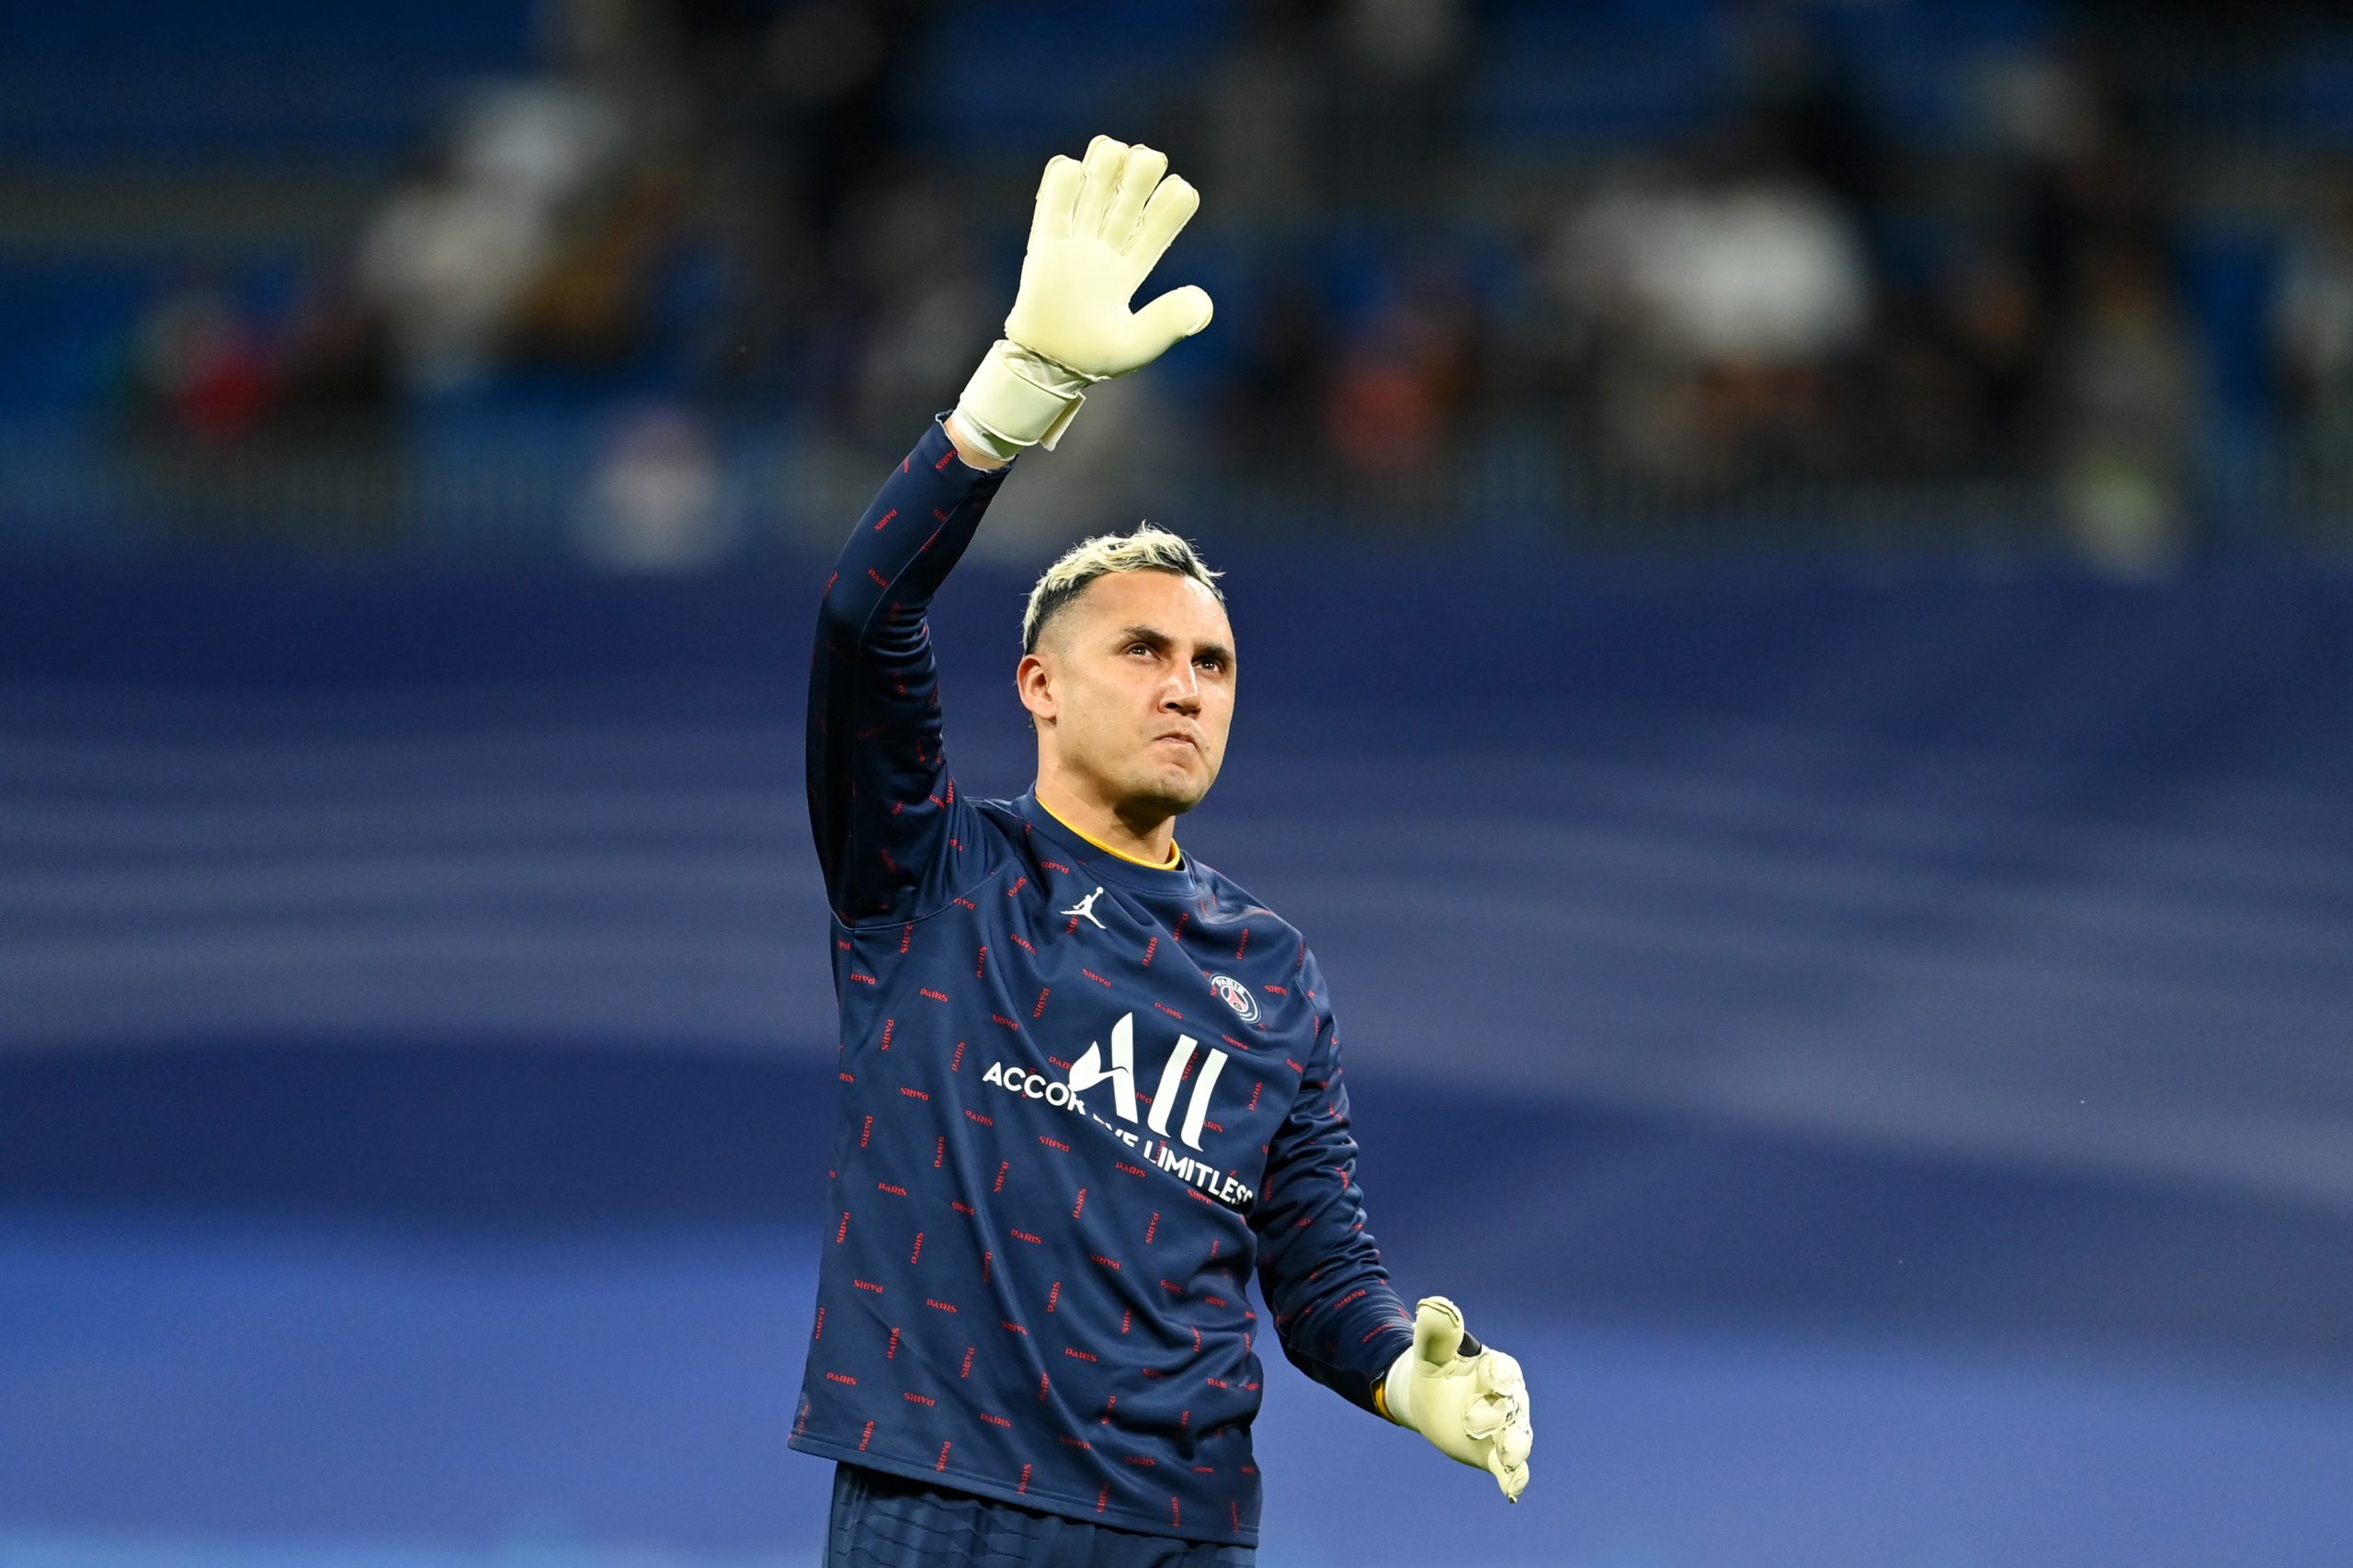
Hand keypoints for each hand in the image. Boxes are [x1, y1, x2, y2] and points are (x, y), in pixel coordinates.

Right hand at [950, 135, 1212, 461]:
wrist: (1045, 366)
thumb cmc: (1095, 358)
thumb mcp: (1138, 345)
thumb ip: (1168, 322)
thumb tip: (1203, 301)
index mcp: (1134, 269)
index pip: (1159, 225)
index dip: (1172, 203)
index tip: (1179, 191)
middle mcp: (1107, 249)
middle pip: (1129, 197)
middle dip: (1141, 172)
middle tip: (1148, 161)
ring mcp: (1076, 243)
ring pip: (1094, 189)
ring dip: (1106, 164)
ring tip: (1113, 155)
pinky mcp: (1045, 243)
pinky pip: (1053, 201)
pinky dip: (1063, 178)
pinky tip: (1073, 170)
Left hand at [1384, 1296, 1533, 1502]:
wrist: (1431, 1400)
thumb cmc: (1435, 1371)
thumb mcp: (1430, 1354)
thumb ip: (1436, 1334)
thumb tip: (1434, 1304)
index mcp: (1494, 1368)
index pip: (1502, 1370)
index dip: (1497, 1375)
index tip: (1492, 1378)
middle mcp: (1507, 1398)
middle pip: (1510, 1406)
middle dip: (1496, 1414)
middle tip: (1473, 1422)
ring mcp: (1504, 1428)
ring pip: (1518, 1436)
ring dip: (1514, 1446)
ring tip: (1507, 1456)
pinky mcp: (1495, 1454)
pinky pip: (1512, 1467)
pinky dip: (1515, 1478)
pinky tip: (1512, 1491)